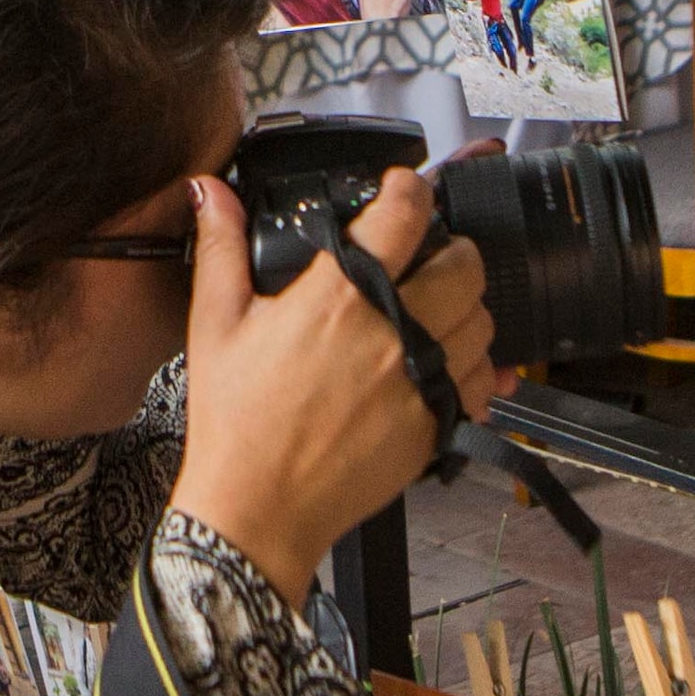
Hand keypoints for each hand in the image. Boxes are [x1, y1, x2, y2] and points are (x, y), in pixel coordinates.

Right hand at [164, 169, 499, 601]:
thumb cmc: (236, 421)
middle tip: (428, 253)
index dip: (409, 188)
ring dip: (466, 306)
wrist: (257, 507)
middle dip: (451, 248)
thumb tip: (212, 195)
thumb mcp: (215, 324)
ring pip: (481, 321)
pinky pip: (483, 381)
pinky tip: (450, 364)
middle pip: (464, 264)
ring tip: (437, 309)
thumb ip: (222, 248)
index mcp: (340, 297)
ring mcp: (421, 380)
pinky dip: (477, 368)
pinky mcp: (435, 424)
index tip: (402, 188)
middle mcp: (393, 333)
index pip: (405, 214)